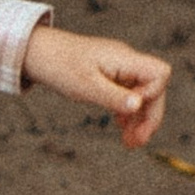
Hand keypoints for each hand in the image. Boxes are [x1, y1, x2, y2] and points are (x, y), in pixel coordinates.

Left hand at [22, 23, 171, 149]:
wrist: (35, 51)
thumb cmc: (58, 65)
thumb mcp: (84, 86)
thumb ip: (112, 96)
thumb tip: (138, 106)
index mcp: (124, 59)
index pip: (159, 74)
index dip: (153, 96)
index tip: (131, 110)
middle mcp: (126, 61)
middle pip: (154, 88)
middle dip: (149, 116)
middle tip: (136, 142)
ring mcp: (119, 68)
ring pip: (142, 94)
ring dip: (139, 118)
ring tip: (130, 143)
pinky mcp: (109, 75)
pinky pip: (128, 94)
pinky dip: (127, 112)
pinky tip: (121, 128)